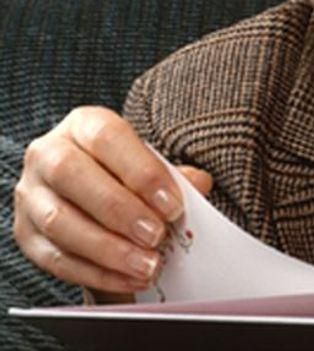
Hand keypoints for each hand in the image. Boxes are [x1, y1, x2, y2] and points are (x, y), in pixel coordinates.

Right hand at [13, 106, 212, 293]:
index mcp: (84, 125)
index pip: (108, 137)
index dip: (140, 171)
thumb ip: (173, 174)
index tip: (172, 204)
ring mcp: (31, 194)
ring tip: (147, 264)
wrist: (96, 197)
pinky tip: (129, 278)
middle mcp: (48, 153)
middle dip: (119, 210)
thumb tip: (198, 185)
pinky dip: (97, 272)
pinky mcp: (25, 234)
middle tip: (157, 236)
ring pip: (60, 222)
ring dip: (108, 249)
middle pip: (72, 175)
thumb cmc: (128, 175)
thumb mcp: (151, 164)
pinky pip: (56, 258)